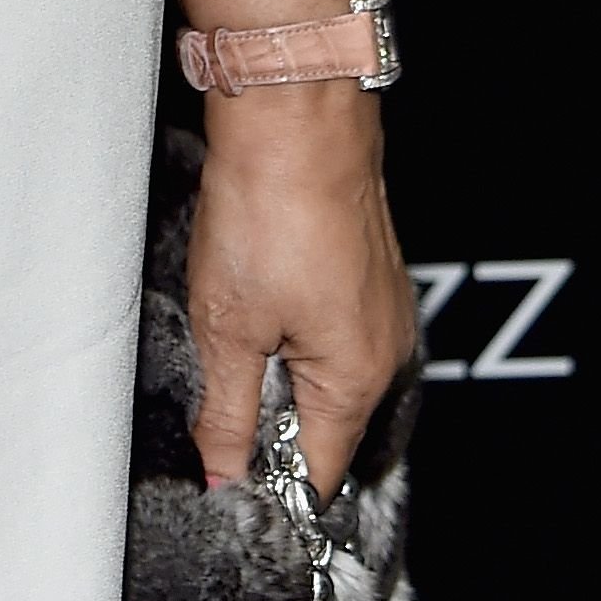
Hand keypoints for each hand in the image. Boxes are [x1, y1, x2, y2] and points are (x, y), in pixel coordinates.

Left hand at [187, 91, 414, 502]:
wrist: (296, 117)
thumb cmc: (267, 212)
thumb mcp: (228, 329)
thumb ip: (227, 414)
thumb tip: (223, 478)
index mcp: (357, 379)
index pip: (319, 470)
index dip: (269, 483)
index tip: (223, 477)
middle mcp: (386, 350)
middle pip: (324, 424)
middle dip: (268, 422)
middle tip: (214, 390)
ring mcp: (383, 308)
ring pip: (325, 373)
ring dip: (277, 369)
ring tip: (233, 329)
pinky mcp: (368, 273)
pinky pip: (331, 329)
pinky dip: (292, 329)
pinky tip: (256, 297)